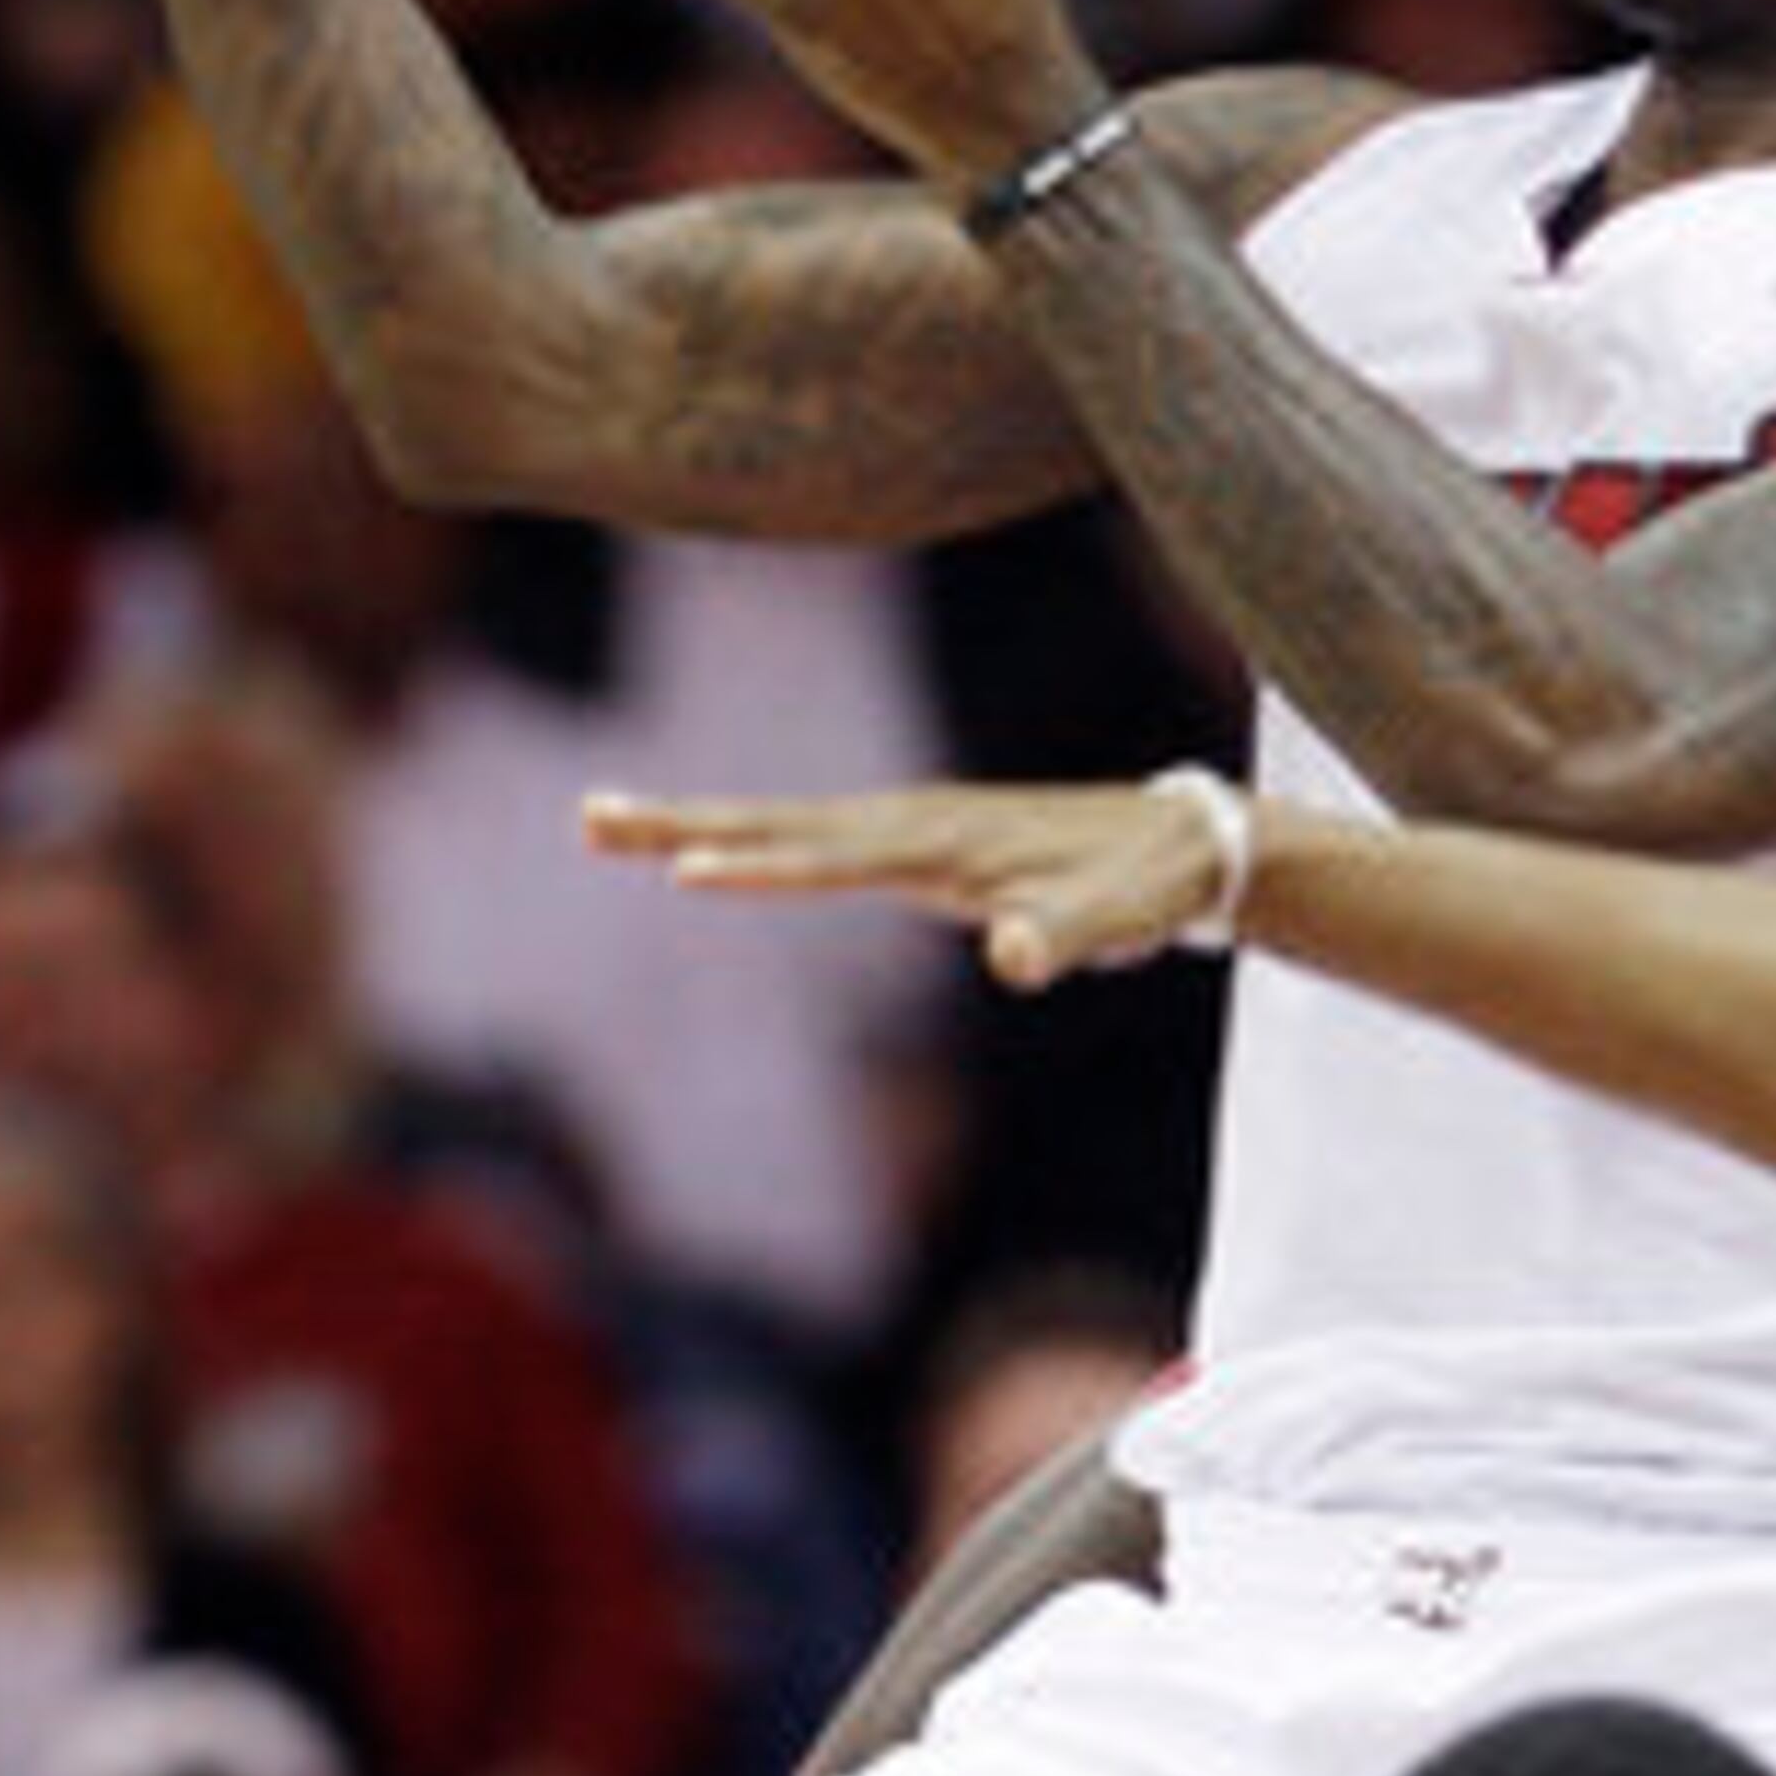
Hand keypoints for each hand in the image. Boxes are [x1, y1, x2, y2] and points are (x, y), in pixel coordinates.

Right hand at [585, 771, 1242, 987]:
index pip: (833, 857)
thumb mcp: (1115, 918)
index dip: (762, 868)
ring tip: (608, 824)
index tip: (687, 869)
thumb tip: (1015, 957)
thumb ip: (1066, 936)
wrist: (1186, 842)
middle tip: (589, 818)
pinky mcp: (918, 845)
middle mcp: (913, 822)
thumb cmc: (1147, 884)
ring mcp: (911, 828)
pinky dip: (751, 839)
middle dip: (682, 823)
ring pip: (784, 824)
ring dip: (696, 823)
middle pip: (777, 821)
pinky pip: (813, 841)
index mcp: (943, 842)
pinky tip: (709, 848)